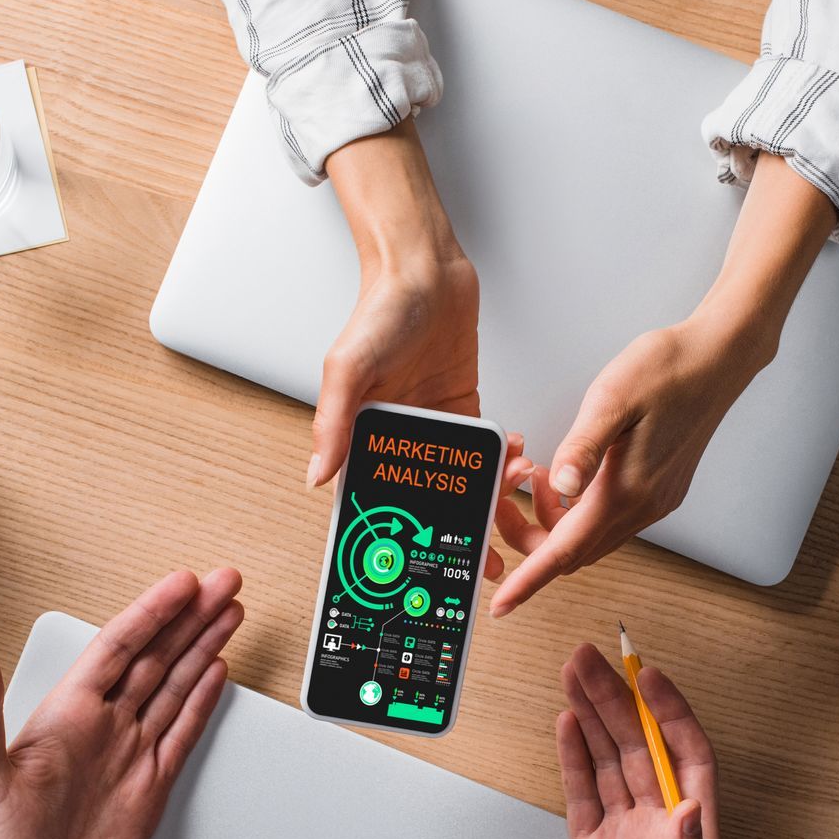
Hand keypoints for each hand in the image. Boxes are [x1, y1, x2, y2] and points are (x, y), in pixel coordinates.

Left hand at [0, 568, 244, 838]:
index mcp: (64, 716)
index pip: (118, 647)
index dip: (151, 613)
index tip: (182, 584)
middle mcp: (101, 728)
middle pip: (157, 656)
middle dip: (191, 617)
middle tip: (222, 582)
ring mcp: (130, 755)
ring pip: (176, 685)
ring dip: (203, 647)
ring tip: (230, 612)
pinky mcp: (151, 787)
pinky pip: (183, 732)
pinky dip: (202, 700)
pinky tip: (215, 672)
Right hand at [314, 126, 509, 579]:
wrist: (423, 269)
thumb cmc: (378, 309)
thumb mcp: (347, 367)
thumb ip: (334, 424)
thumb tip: (318, 477)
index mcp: (363, 436)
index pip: (375, 500)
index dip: (392, 538)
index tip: (411, 570)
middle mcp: (399, 439)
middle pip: (424, 502)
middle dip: (450, 536)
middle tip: (478, 568)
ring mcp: (435, 429)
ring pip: (461, 484)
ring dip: (485, 507)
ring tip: (511, 531)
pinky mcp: (467, 412)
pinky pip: (486, 453)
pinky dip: (503, 466)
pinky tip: (520, 473)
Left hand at [491, 319, 759, 615]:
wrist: (719, 360)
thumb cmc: (669, 370)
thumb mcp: (612, 399)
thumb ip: (582, 447)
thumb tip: (560, 486)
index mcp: (626, 491)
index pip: (565, 552)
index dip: (528, 580)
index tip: (503, 604)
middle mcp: (644, 506)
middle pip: (574, 553)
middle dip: (532, 542)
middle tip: (506, 500)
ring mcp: (655, 502)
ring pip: (592, 540)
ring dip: (556, 524)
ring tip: (538, 477)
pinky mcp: (661, 491)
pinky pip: (611, 522)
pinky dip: (580, 513)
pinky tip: (571, 479)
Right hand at [551, 643, 719, 838]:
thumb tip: (692, 809)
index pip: (686, 760)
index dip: (669, 714)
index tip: (647, 674)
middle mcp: (662, 838)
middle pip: (642, 751)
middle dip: (620, 700)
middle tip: (594, 657)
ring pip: (611, 764)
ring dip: (595, 717)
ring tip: (574, 673)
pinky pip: (585, 794)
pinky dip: (576, 757)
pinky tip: (566, 724)